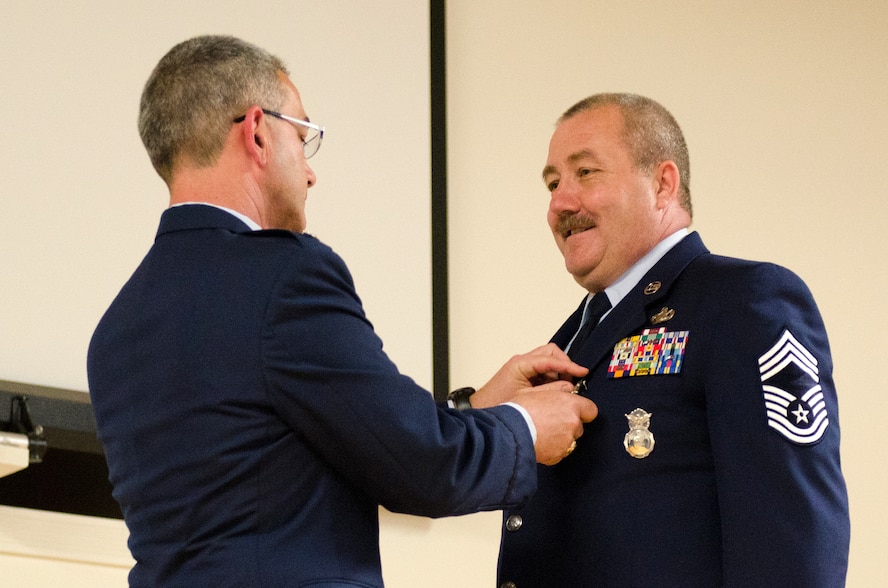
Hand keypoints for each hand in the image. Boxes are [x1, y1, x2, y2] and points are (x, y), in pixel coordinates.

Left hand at [470, 343, 588, 408]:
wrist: (481, 411)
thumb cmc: (499, 405)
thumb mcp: (528, 399)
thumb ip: (550, 391)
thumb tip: (570, 388)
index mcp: (521, 363)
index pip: (550, 358)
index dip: (568, 365)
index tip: (582, 372)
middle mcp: (523, 361)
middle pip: (551, 353)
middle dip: (565, 365)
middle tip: (572, 381)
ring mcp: (524, 367)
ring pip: (549, 360)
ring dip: (559, 372)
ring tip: (565, 389)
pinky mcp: (525, 374)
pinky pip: (544, 370)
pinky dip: (553, 377)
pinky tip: (556, 391)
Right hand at [510, 381, 597, 464]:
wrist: (509, 432)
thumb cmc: (519, 410)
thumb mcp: (537, 391)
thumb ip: (557, 390)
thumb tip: (568, 390)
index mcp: (570, 405)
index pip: (591, 410)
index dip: (582, 411)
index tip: (573, 411)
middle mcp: (573, 423)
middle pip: (579, 426)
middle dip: (569, 424)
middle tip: (551, 421)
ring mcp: (567, 441)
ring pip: (570, 439)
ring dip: (561, 437)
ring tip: (543, 433)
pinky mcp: (559, 455)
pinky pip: (560, 451)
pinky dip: (553, 448)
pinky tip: (540, 442)